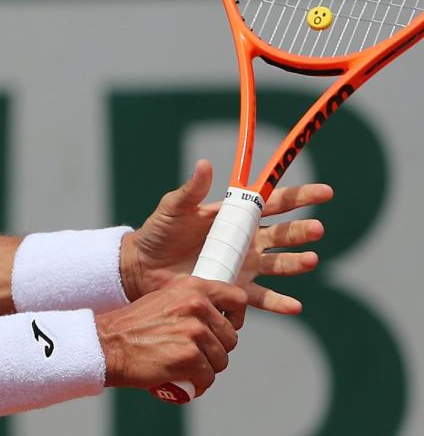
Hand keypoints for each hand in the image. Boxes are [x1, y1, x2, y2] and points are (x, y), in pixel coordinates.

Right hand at [96, 276, 246, 394]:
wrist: (107, 344)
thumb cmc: (132, 327)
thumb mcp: (164, 300)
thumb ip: (190, 304)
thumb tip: (215, 319)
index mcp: (192, 287)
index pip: (237, 299)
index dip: (234, 320)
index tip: (222, 330)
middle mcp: (196, 305)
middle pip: (230, 338)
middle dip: (215, 351)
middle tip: (192, 355)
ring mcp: (194, 331)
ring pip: (220, 360)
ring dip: (205, 369)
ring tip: (184, 368)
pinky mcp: (190, 357)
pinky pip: (208, 378)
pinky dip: (197, 384)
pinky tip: (181, 380)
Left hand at [119, 159, 332, 314]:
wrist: (143, 266)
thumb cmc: (159, 232)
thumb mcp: (173, 208)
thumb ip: (190, 190)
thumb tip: (204, 164)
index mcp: (235, 216)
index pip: (274, 203)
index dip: (300, 197)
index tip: (326, 193)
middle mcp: (246, 241)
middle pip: (282, 234)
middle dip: (301, 231)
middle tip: (317, 229)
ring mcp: (244, 266)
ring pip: (279, 264)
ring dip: (296, 263)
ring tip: (311, 261)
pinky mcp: (235, 290)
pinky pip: (261, 298)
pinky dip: (279, 303)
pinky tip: (295, 306)